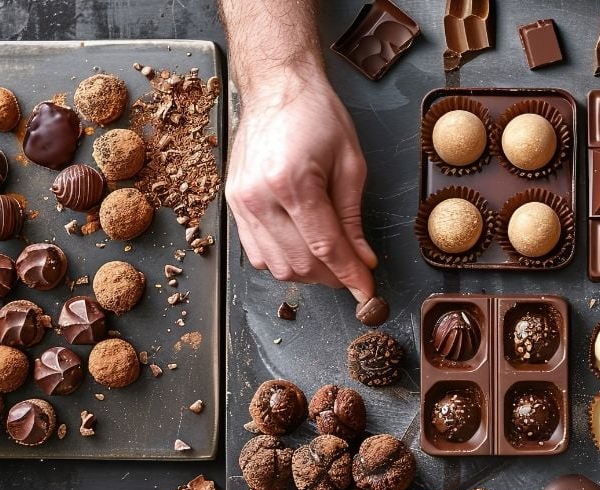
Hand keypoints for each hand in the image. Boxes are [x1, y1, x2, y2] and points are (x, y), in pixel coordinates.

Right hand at [226, 75, 376, 300]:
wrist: (277, 88)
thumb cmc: (317, 116)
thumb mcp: (350, 165)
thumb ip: (353, 219)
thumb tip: (362, 259)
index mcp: (292, 182)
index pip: (325, 246)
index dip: (349, 274)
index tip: (366, 290)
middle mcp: (259, 196)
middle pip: (299, 263)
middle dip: (331, 276)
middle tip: (354, 272)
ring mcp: (240, 201)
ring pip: (275, 265)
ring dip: (307, 273)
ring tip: (330, 262)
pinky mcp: (233, 203)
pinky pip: (255, 252)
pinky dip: (282, 261)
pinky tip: (302, 250)